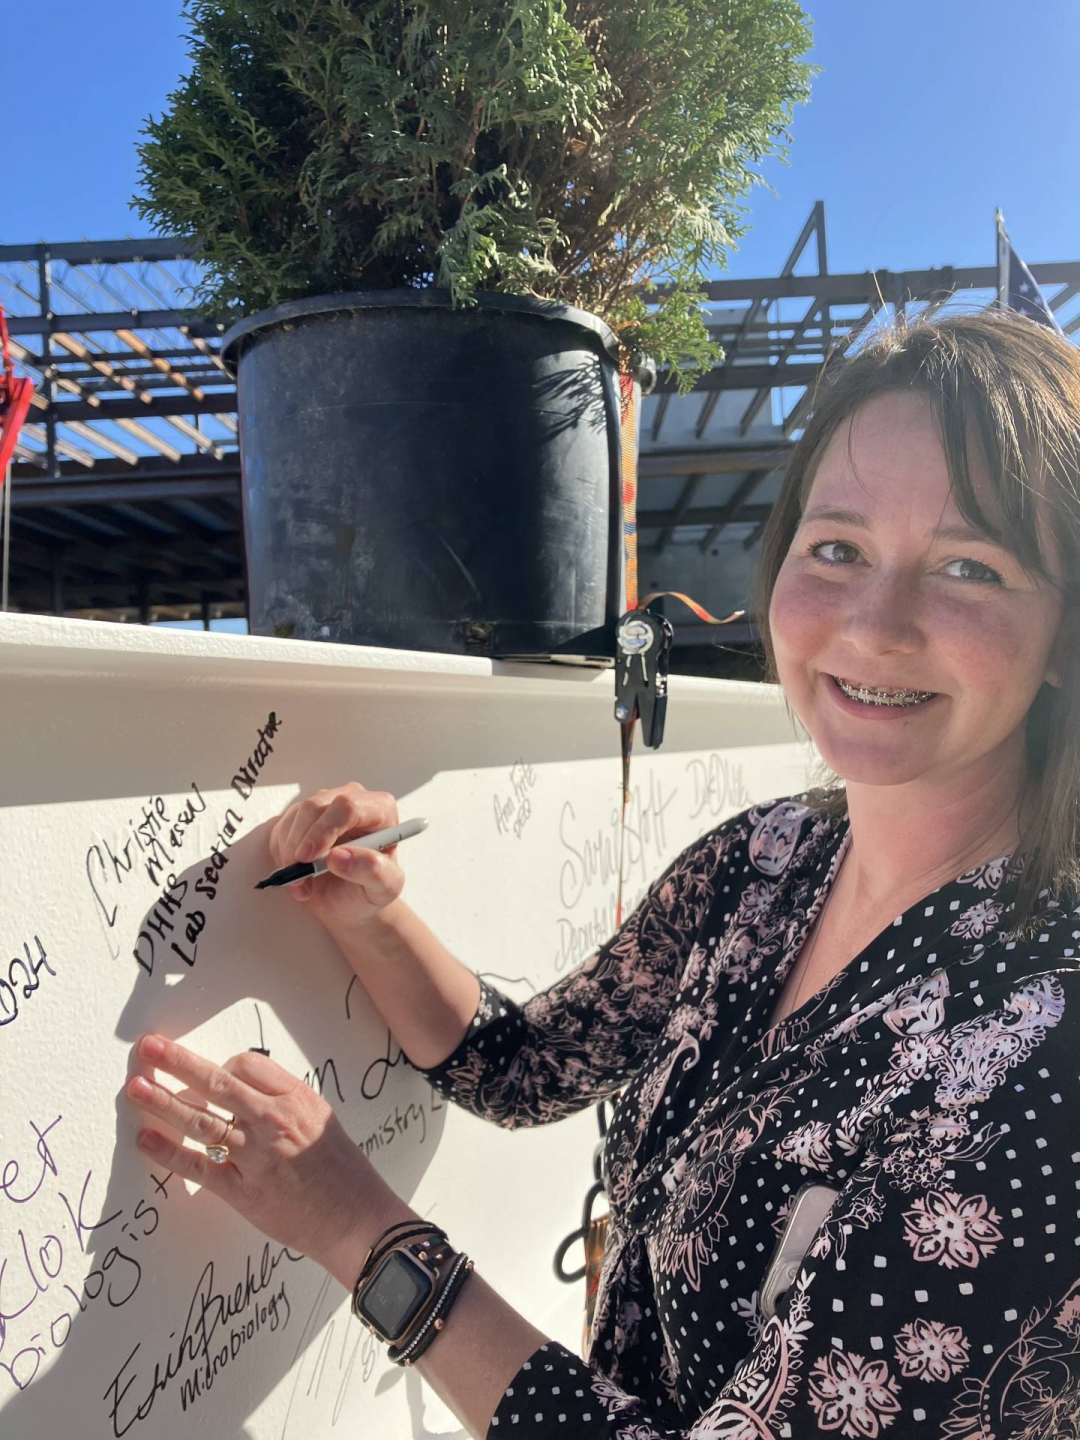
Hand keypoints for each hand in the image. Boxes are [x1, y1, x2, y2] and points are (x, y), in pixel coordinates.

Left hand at [125, 1034, 414, 1287]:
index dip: (218, 1065)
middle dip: (176, 1063)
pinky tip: (145, 1141)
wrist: (354, 1217)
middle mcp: (273, 1121)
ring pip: (200, 1122)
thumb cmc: (340, 1168)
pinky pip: (199, 1167)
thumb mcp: (319, 1118)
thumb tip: (239, 1090)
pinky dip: (169, 1153)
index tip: (203, 1073)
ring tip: (134, 1090)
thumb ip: (281, 1101)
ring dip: (162, 1104)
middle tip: (147, 1048)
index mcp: (295, 1097)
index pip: (245, 1065)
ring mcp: (256, 1156)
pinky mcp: (244, 1191)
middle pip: (216, 1084)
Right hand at [268, 782, 406, 933]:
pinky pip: (283, 828)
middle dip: (302, 844)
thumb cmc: (370, 889)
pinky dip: (283, 856)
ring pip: (296, 817)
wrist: (348, 900)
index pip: (348, 806)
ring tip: (304, 884)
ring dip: (291, 854)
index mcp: (381, 809)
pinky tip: (299, 876)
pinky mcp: (302, 816)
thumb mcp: (383, 889)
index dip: (324, 830)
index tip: (310, 859)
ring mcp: (325, 804)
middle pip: (316, 806)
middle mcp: (353, 798)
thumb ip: (374, 872)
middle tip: (301, 878)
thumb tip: (340, 856)